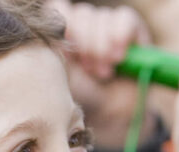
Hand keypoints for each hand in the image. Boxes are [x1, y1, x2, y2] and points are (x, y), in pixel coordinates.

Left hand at [50, 0, 154, 147]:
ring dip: (102, 46)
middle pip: (80, 13)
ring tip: (104, 72)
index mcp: (63, 34)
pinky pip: (124, 17)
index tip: (65, 53)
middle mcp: (84, 26)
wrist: (112, 114)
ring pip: (101, 16)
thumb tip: (48, 30)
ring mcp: (107, 25)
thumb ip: (51, 50)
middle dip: (84, 43)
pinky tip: (118, 57)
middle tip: (90, 70)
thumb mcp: (58, 76)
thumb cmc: (82, 98)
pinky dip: (120, 35)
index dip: (62, 27)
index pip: (58, 9)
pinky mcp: (130, 28)